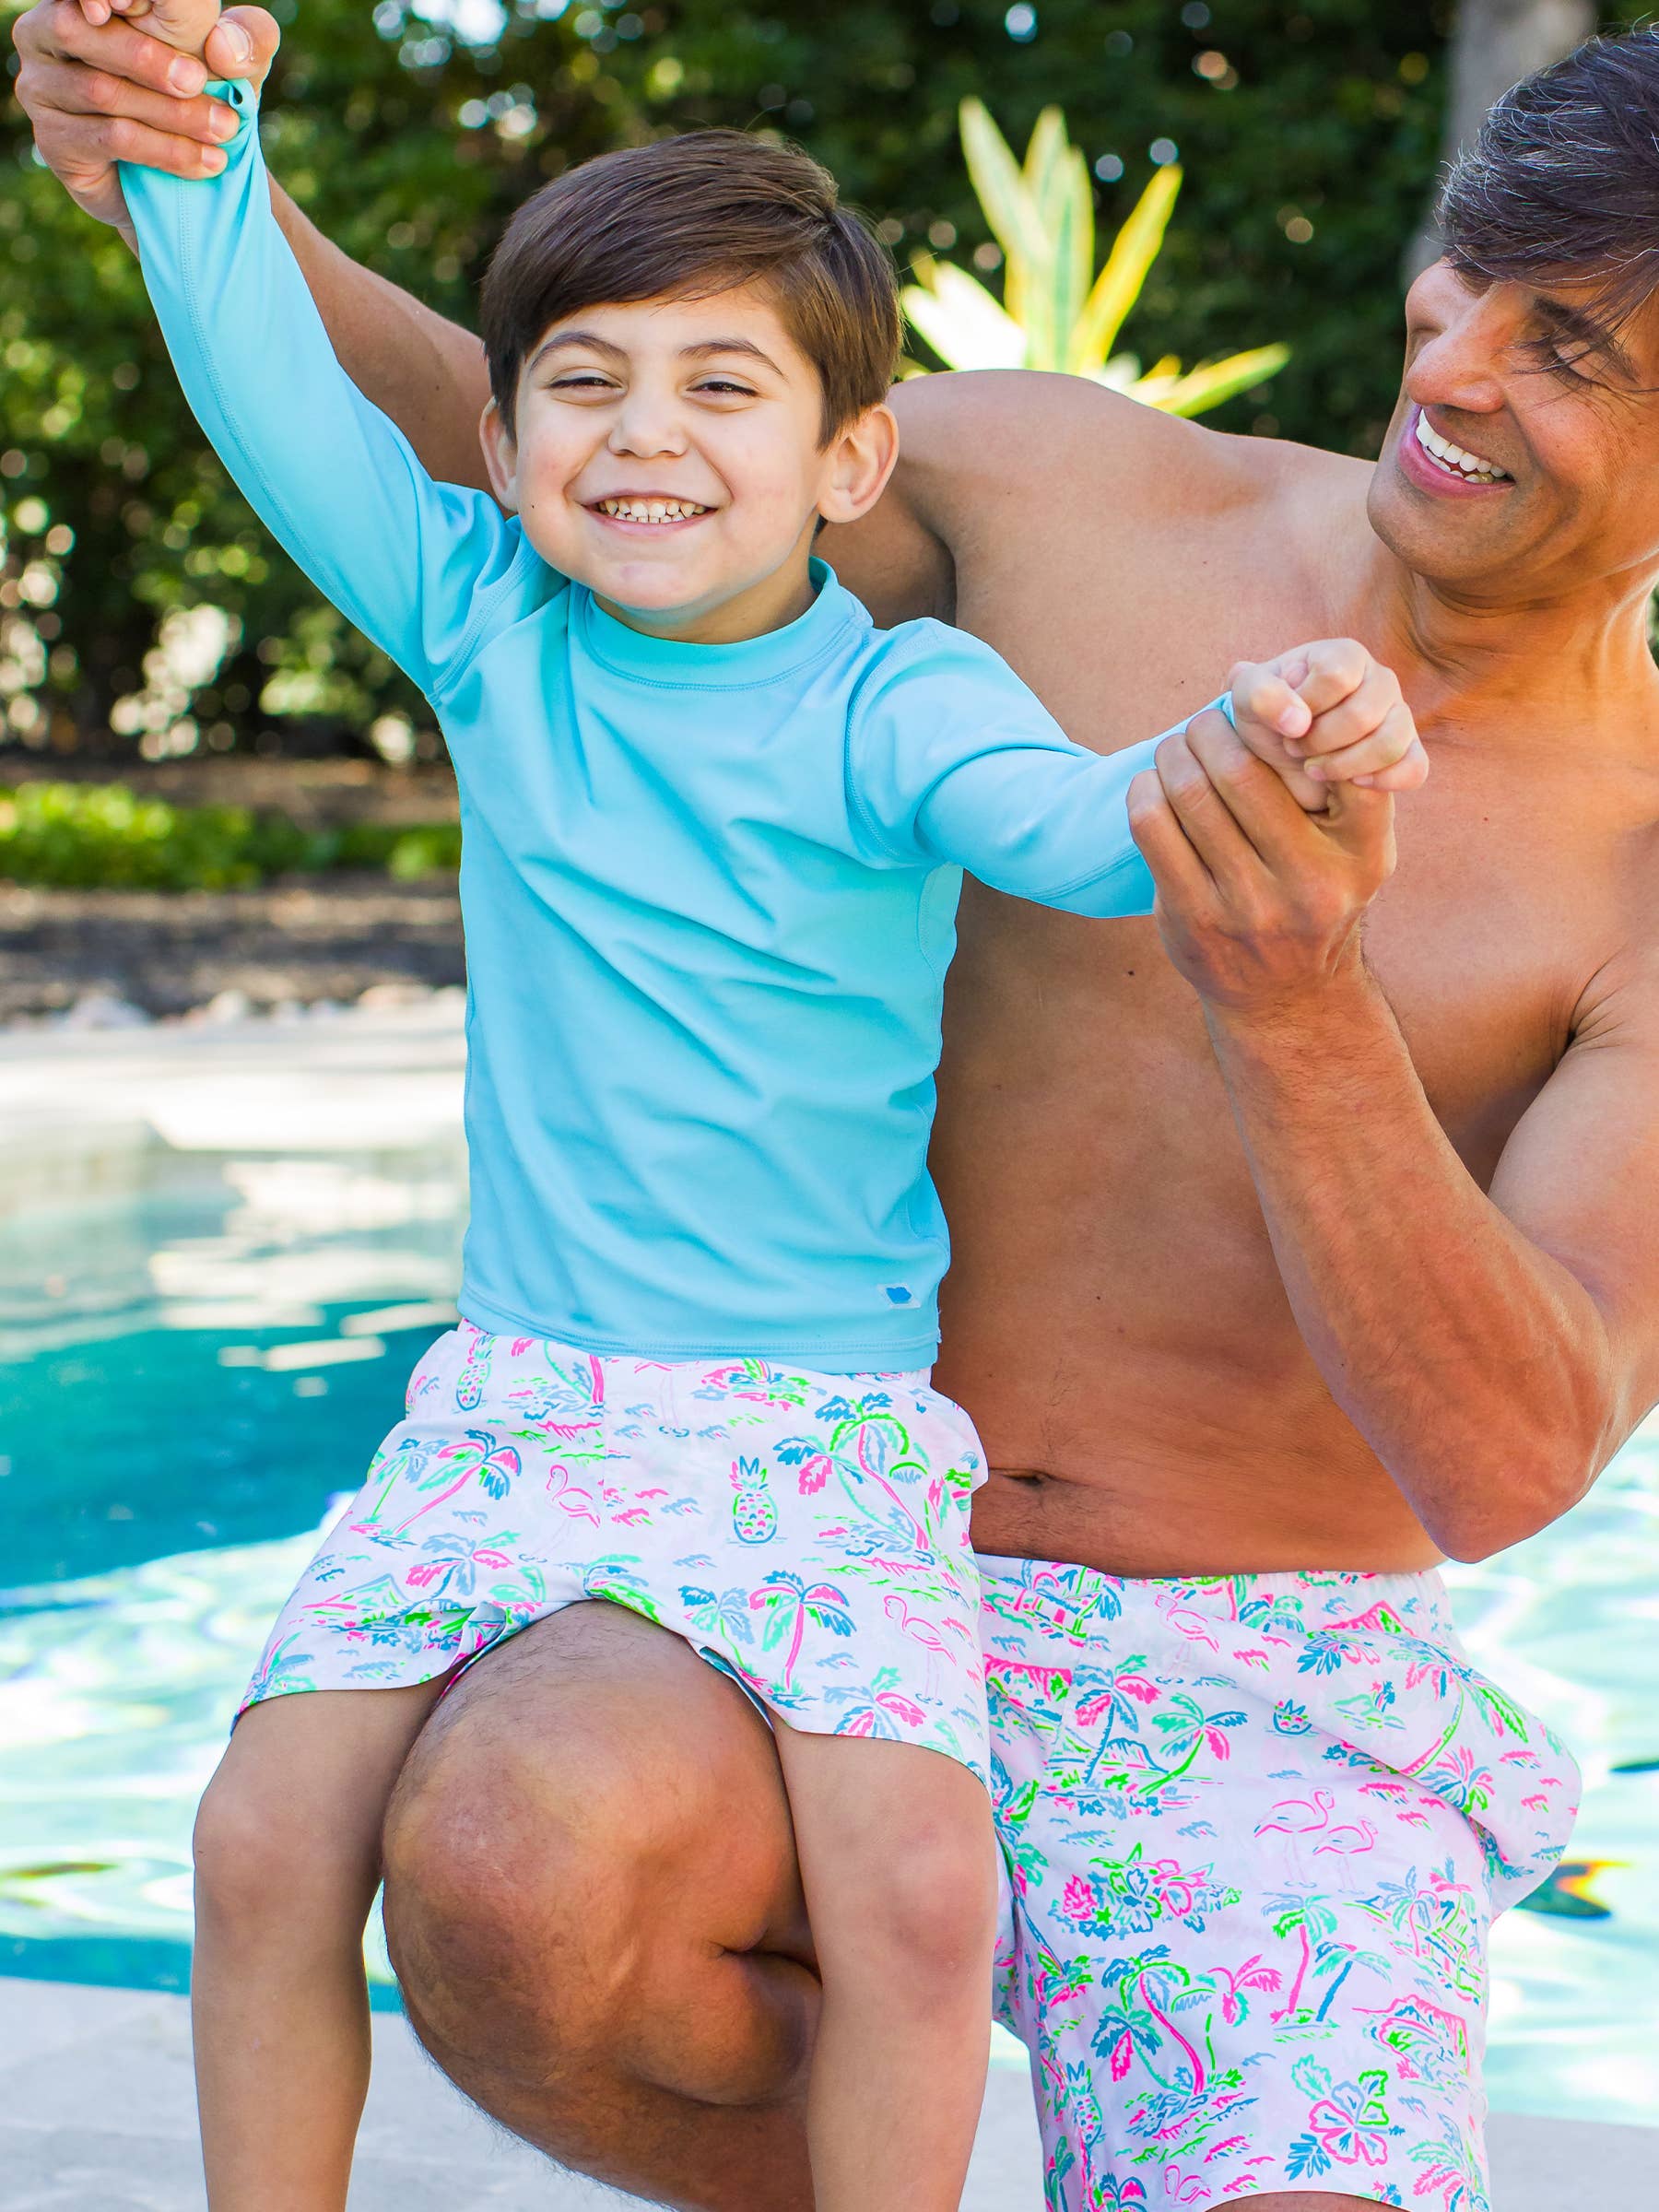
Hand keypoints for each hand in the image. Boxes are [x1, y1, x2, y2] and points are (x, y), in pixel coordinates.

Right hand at [10, 0, 278, 238]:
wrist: (185, 179)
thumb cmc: (203, 97)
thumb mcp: (236, 63)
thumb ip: (246, 38)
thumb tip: (223, 47)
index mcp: (88, 0)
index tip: (129, 3)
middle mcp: (49, 31)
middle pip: (76, 27)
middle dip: (146, 58)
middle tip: (199, 82)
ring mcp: (41, 85)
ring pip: (100, 90)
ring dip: (170, 114)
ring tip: (222, 131)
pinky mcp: (53, 139)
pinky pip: (110, 138)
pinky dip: (165, 151)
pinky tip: (205, 163)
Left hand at [1128, 706, 1396, 1022]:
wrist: (1288, 998)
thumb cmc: (1321, 895)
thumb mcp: (1365, 849)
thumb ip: (1355, 783)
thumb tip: (1300, 702)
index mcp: (1357, 852)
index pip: (1322, 757)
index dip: (1280, 721)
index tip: (1264, 713)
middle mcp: (1307, 882)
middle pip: (1238, 769)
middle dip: (1210, 730)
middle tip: (1203, 721)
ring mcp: (1246, 907)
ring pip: (1190, 795)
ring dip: (1173, 756)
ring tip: (1175, 747)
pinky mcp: (1192, 922)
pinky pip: (1153, 831)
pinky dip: (1145, 793)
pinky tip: (1151, 787)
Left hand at [1226, 639, 1426, 812]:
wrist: (1280, 750)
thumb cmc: (1267, 715)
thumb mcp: (1248, 698)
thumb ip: (1260, 694)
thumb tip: (1297, 722)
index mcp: (1346, 655)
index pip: (1336, 675)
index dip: (1307, 706)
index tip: (1287, 722)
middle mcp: (1381, 680)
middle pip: (1363, 714)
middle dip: (1319, 740)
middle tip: (1294, 749)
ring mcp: (1400, 716)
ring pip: (1391, 742)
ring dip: (1345, 765)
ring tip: (1315, 768)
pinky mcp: (1409, 752)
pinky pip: (1415, 769)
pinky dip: (1384, 781)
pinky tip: (1352, 783)